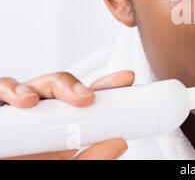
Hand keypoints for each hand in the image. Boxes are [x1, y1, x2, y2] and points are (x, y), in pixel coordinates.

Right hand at [0, 70, 134, 159]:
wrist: (0, 175)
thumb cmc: (32, 165)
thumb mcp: (65, 167)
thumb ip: (91, 159)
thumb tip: (118, 144)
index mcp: (65, 125)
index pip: (88, 97)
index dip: (107, 85)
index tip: (126, 79)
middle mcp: (44, 113)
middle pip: (63, 85)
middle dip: (76, 85)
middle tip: (87, 98)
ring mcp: (21, 110)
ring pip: (36, 84)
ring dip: (46, 86)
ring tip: (45, 101)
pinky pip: (2, 88)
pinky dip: (11, 89)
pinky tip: (23, 100)